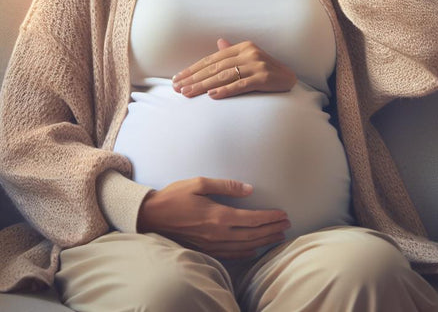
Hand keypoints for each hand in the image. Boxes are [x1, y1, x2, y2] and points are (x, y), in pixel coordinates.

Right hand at [136, 177, 290, 258]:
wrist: (151, 216)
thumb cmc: (174, 196)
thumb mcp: (199, 183)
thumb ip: (226, 186)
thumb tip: (248, 189)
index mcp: (219, 215)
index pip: (253, 219)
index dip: (270, 217)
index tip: (283, 214)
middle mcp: (218, 233)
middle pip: (253, 234)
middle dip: (272, 229)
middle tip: (287, 225)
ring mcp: (213, 244)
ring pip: (245, 246)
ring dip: (264, 241)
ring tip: (277, 236)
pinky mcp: (206, 250)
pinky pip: (231, 254)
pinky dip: (246, 252)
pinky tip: (254, 250)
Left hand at [173, 38, 296, 98]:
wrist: (291, 79)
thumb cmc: (267, 70)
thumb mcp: (250, 58)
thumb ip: (233, 52)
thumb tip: (218, 43)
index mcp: (243, 47)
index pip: (212, 59)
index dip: (193, 69)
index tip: (178, 78)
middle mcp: (249, 53)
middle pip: (215, 67)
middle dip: (194, 78)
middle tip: (177, 87)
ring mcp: (257, 65)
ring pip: (224, 76)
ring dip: (203, 86)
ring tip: (188, 93)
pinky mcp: (264, 78)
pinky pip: (240, 85)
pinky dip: (225, 90)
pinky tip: (212, 96)